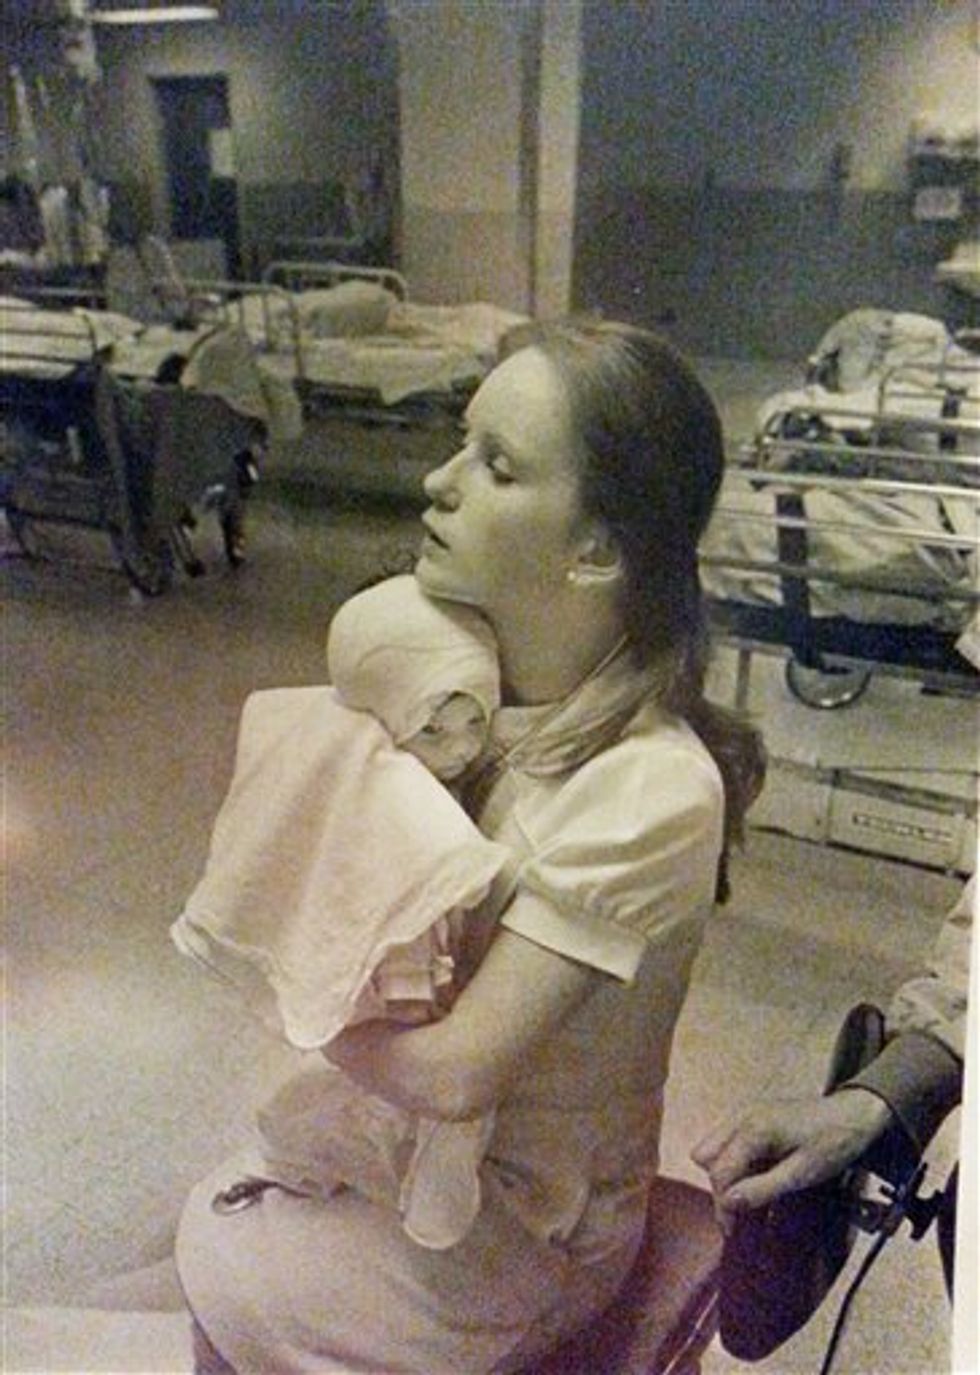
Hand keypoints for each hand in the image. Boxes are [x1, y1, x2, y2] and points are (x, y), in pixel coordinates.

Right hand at [691, 1089, 892, 1227]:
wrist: (854, 1114)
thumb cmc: (832, 1144)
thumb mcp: (802, 1174)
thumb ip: (762, 1188)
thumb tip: (727, 1203)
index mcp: (753, 1130)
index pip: (719, 1172)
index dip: (723, 1205)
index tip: (733, 1231)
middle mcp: (742, 1117)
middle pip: (706, 1157)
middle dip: (720, 1186)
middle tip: (742, 1211)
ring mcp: (745, 1113)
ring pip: (713, 1146)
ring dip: (724, 1172)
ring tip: (748, 1195)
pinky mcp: (752, 1115)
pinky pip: (727, 1140)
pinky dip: (734, 1161)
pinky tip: (755, 1176)